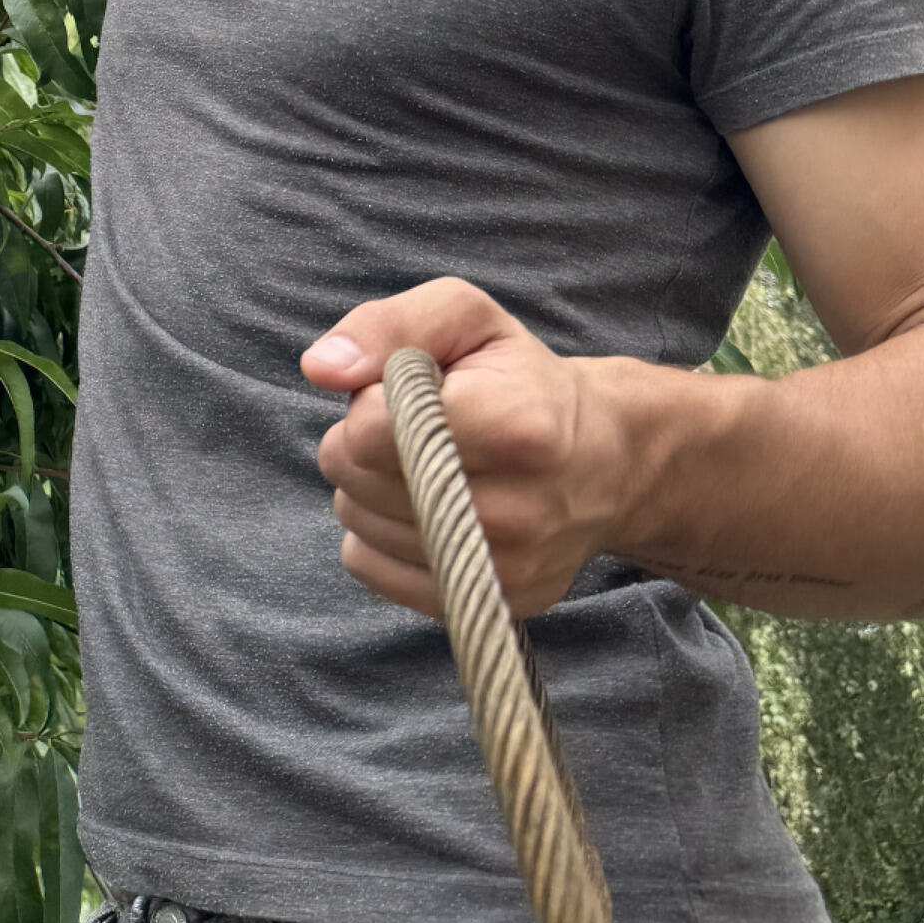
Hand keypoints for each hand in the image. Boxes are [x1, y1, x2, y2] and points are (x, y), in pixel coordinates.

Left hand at [302, 278, 634, 618]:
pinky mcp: (489, 603)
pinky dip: (372, 534)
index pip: (374, 431)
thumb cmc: (521, 378)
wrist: (604, 460)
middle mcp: (517, 511)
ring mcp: (505, 569)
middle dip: (361, 442)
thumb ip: (389, 326)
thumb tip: (319, 367)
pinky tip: (416, 507)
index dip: (369, 403)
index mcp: (517, 426)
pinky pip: (370, 568)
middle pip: (358, 478)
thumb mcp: (467, 319)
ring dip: (365, 488)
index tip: (406, 393)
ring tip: (418, 464)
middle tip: (412, 427)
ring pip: (358, 525)